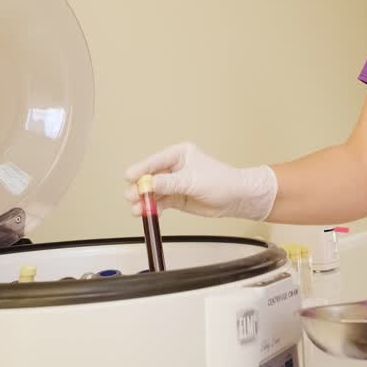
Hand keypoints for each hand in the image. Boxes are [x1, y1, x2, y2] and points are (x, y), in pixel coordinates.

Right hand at [123, 142, 277, 219]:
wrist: (237, 199)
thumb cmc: (222, 182)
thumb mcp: (192, 181)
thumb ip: (169, 183)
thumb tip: (148, 183)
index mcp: (180, 154)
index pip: (155, 160)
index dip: (141, 169)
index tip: (129, 177)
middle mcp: (175, 167)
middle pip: (151, 176)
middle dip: (141, 187)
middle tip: (132, 196)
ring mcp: (175, 183)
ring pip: (154, 191)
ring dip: (144, 200)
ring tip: (136, 208)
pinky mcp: (177, 197)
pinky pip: (160, 202)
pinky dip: (152, 207)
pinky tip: (145, 212)